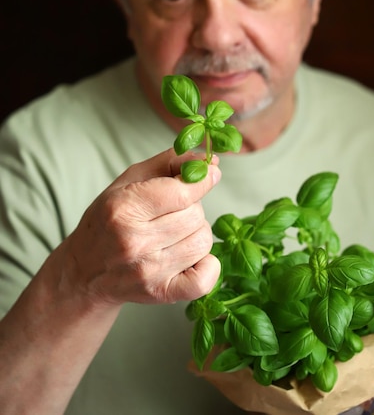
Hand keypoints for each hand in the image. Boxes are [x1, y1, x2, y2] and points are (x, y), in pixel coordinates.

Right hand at [61, 148, 221, 307]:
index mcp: (124, 208)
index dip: (203, 180)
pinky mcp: (160, 293)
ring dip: (196, 233)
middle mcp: (135, 241)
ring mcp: (148, 271)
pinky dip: (208, 265)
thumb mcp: (129, 180)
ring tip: (177, 232)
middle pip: (195, 216)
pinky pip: (205, 280)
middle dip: (192, 207)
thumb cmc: (108, 219)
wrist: (83, 270)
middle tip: (174, 210)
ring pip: (202, 242)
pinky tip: (192, 256)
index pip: (182, 192)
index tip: (208, 174)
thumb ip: (169, 162)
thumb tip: (208, 161)